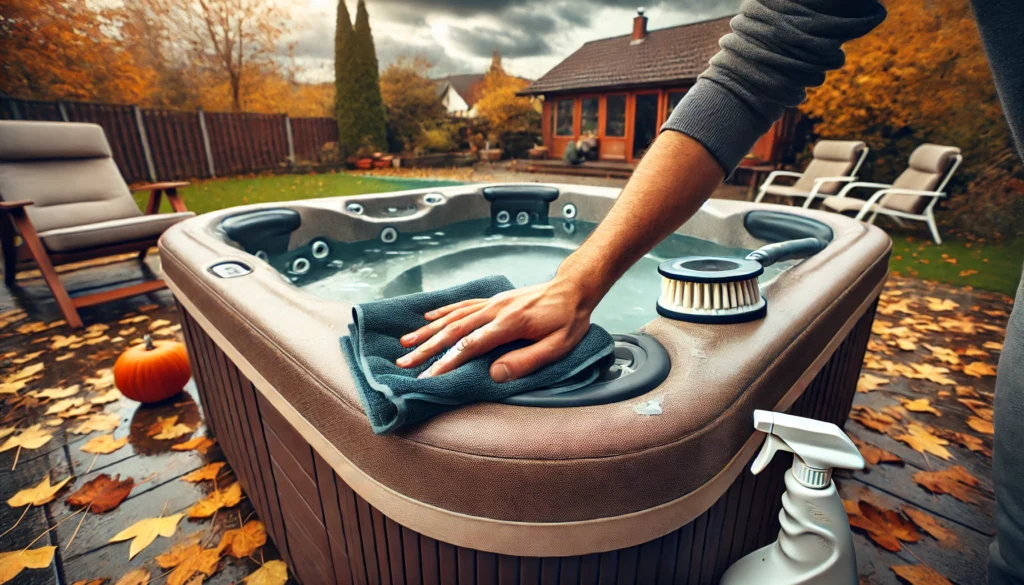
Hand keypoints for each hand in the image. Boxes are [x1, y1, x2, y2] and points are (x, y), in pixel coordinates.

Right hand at [395, 275, 596, 381]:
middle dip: (427, 348)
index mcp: (509, 324)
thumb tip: (495, 375)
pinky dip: (443, 311)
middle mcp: (495, 310)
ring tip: (406, 342)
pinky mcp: (494, 299)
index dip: (447, 362)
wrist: (574, 288)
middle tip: (404, 362)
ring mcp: (492, 303)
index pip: (471, 345)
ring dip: (428, 330)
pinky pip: (463, 304)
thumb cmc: (569, 319)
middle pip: (454, 330)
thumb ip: (526, 361)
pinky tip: (428, 317)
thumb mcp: (557, 346)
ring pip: (453, 317)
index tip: (428, 376)